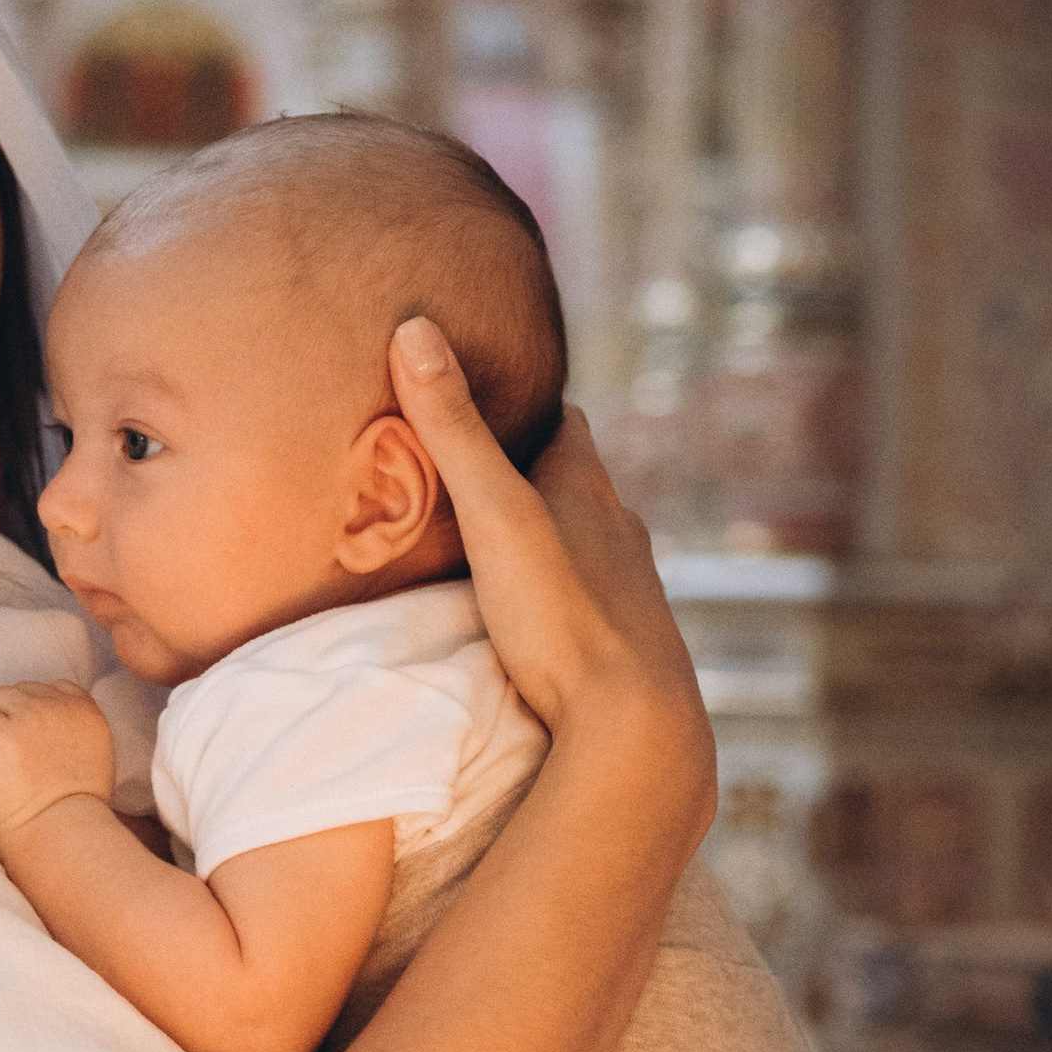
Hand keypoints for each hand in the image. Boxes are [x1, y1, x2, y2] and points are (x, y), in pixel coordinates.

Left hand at [0, 679, 116, 846]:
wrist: (62, 838)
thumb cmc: (73, 811)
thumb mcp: (93, 757)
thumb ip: (71, 728)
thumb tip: (36, 722)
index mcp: (86, 710)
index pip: (50, 687)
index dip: (31, 714)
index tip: (31, 745)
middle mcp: (60, 707)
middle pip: (15, 691)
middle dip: (8, 719)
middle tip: (13, 761)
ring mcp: (31, 717)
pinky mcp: (1, 735)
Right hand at [389, 322, 712, 839]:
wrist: (636, 723)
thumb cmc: (563, 614)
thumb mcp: (493, 514)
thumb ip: (453, 430)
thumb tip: (415, 328)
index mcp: (589, 490)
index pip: (565, 425)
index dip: (529, 407)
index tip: (494, 395)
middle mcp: (621, 532)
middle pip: (579, 486)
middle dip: (538, 475)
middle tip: (483, 473)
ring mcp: (632, 593)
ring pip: (591, 547)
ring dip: (554, 541)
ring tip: (507, 547)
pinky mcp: (630, 649)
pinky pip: (594, 606)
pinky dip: (566, 599)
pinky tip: (542, 622)